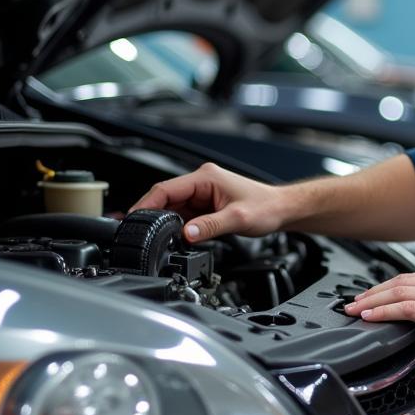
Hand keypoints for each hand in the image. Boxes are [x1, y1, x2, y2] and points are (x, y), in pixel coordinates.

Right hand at [130, 162, 285, 242]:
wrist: (281, 209)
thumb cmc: (266, 207)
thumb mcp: (237, 219)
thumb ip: (210, 227)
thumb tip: (186, 234)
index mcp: (206, 177)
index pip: (165, 188)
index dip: (146, 204)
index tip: (132, 219)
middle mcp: (202, 182)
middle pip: (165, 197)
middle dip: (150, 214)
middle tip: (138, 233)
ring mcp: (202, 193)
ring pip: (172, 207)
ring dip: (163, 221)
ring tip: (154, 237)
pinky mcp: (205, 205)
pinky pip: (182, 214)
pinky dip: (174, 224)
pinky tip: (170, 235)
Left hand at [344, 268, 414, 371]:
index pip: (411, 278)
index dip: (386, 287)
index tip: (370, 297)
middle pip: (400, 281)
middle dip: (373, 292)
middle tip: (354, 302)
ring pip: (399, 291)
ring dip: (372, 301)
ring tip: (355, 310)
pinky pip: (406, 307)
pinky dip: (384, 311)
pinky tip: (370, 317)